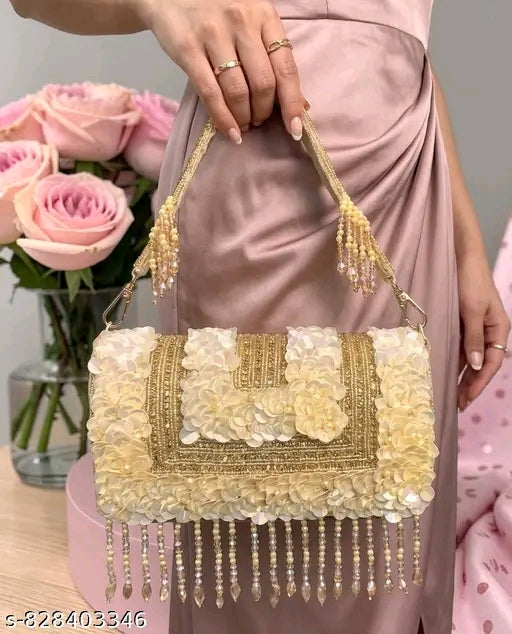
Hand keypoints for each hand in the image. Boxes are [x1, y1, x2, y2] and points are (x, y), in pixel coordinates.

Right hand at [140, 0, 304, 143]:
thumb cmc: (218, 11)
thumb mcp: (252, 22)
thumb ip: (272, 57)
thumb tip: (299, 104)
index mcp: (264, 15)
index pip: (286, 68)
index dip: (292, 103)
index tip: (295, 128)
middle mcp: (242, 22)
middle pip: (263, 84)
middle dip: (263, 112)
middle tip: (258, 120)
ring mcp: (214, 34)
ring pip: (238, 92)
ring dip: (243, 117)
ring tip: (243, 125)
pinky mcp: (188, 48)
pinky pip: (210, 93)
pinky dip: (222, 119)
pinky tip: (229, 132)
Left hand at [457, 248, 509, 410]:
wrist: (460, 258)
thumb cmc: (470, 281)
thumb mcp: (472, 311)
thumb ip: (474, 338)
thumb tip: (477, 366)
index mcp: (499, 329)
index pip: (493, 363)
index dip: (480, 382)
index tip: (467, 398)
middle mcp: (489, 331)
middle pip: (481, 364)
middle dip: (470, 384)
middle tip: (457, 404)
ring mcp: (474, 328)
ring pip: (469, 358)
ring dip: (461, 376)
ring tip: (451, 394)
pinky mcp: (461, 323)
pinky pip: (458, 347)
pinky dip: (453, 361)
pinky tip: (445, 372)